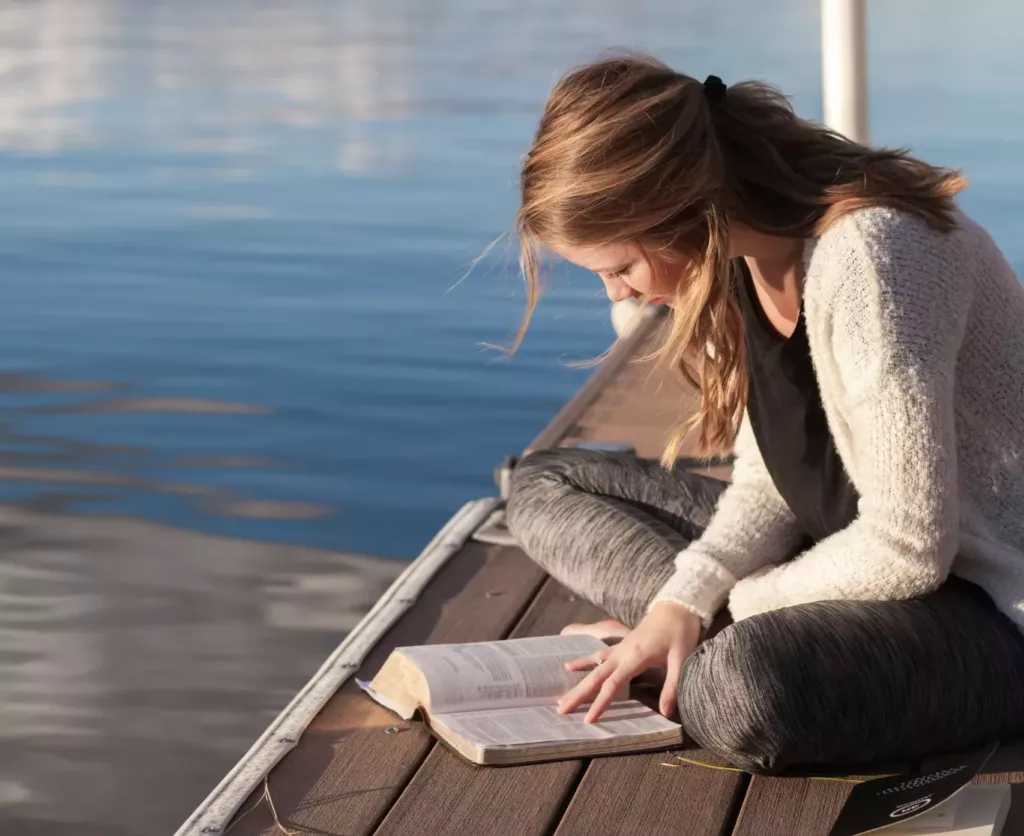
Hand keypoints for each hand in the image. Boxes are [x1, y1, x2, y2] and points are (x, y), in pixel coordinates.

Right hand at [556, 602, 701, 723]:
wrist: (676, 608)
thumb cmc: (680, 633)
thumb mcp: (681, 660)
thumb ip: (672, 686)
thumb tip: (665, 712)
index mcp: (635, 657)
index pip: (613, 684)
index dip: (600, 703)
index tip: (588, 720)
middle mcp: (622, 652)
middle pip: (596, 676)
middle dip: (578, 694)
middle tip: (560, 710)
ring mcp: (620, 648)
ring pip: (593, 668)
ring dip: (577, 682)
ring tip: (561, 696)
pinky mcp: (621, 645)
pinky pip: (598, 656)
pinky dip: (583, 662)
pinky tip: (569, 666)